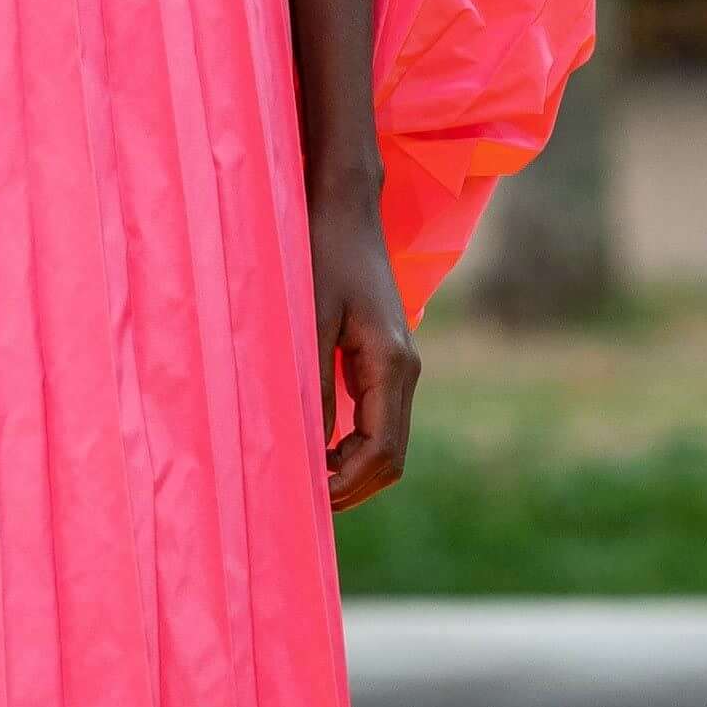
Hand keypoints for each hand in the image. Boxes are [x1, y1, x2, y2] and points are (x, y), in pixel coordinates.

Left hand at [309, 179, 417, 510]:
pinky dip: (353, 445)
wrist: (344, 209)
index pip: (381, 451)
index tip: (306, 497)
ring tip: (306, 477)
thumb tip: (306, 448)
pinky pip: (378, 420)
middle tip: (302, 498)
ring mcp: (400, 368)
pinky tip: (317, 445)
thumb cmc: (321, 254)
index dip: (346, 484)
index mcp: (391, 365)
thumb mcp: (308, 319)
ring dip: (352, 468)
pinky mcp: (385, 361)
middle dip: (351, 486)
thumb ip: (309, 384)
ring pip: (387, 443)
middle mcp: (405, 372)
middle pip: (391, 458)